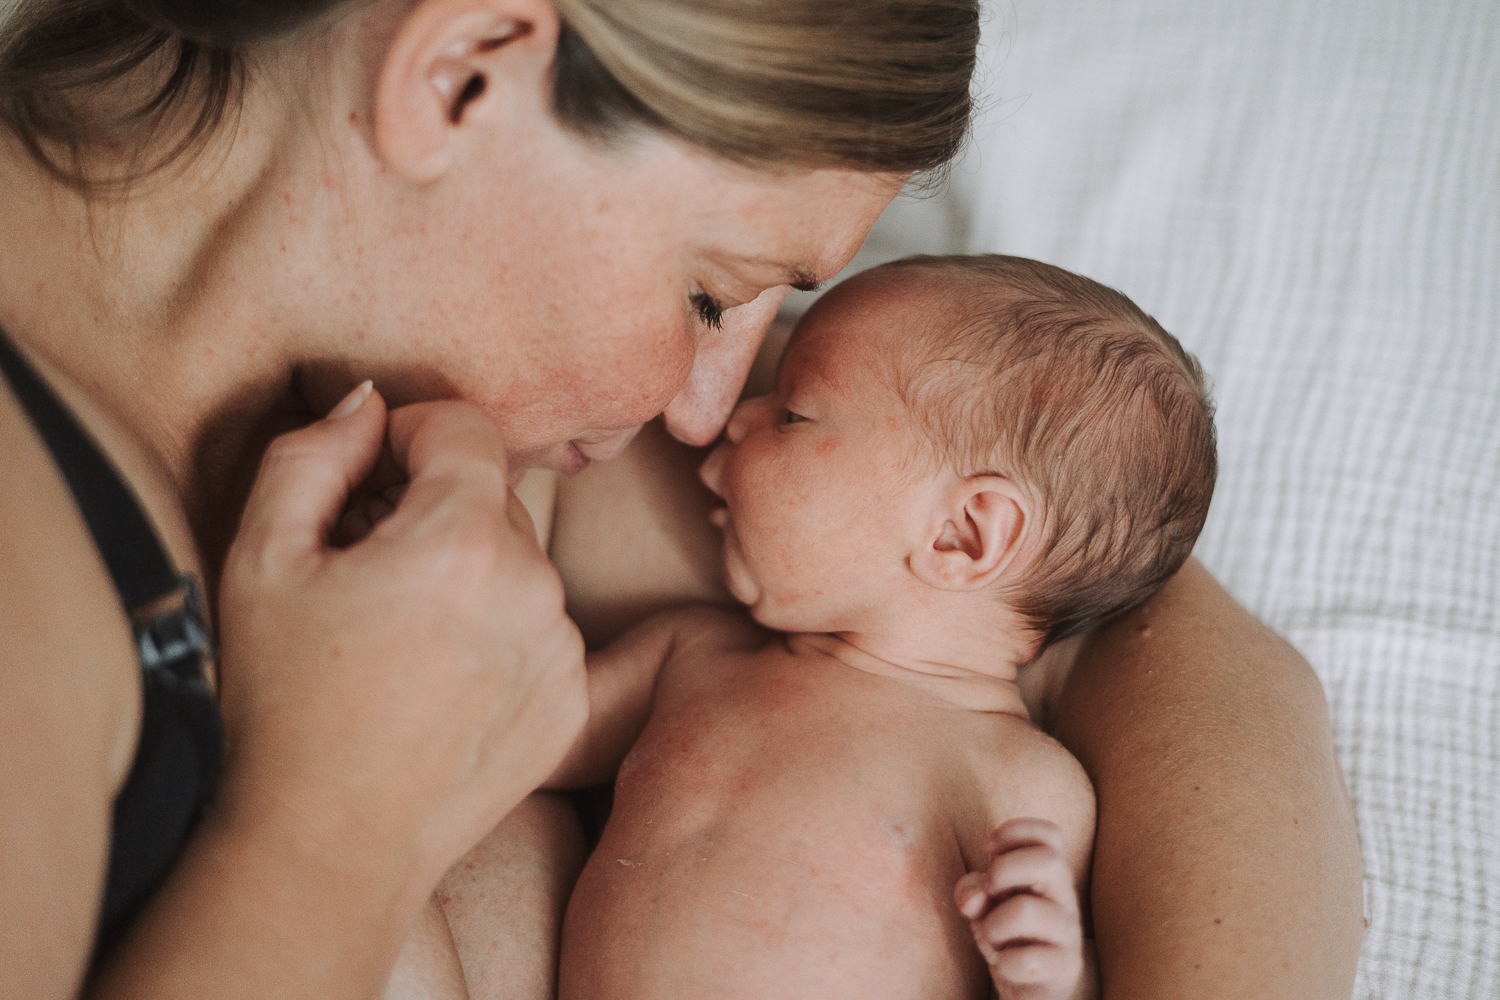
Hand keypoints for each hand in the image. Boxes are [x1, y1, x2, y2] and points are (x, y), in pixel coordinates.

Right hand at [216, 385, 587, 904]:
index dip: (406, 434)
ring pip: (518, 565)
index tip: (367, 477)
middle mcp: (537, 587)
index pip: (464, 425)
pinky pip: (540, 629)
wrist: (329, 845)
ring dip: (468, 573)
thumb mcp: (262, 559)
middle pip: (492, 495)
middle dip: (431, 508)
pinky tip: (437, 681)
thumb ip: (312, 455)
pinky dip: (498, 634)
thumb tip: (367, 407)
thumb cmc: (282, 704)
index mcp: (466, 540)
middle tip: (366, 565)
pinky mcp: (572, 701)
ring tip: (399, 635)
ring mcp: (563, 649)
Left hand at [955, 818, 1085, 999]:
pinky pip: (1026, 960)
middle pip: (1048, 860)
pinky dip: (1004, 963)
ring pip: (1025, 911)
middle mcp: (1065, 898)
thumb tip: (973, 900)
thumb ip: (972, 891)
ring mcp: (1068, 934)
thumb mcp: (983, 904)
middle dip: (1003, 869)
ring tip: (992, 937)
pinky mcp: (1064, 968)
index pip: (1050, 835)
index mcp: (1049, 874)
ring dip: (992, 925)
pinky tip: (1006, 965)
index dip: (1015, 831)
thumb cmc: (1006, 933)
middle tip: (989, 890)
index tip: (989, 848)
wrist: (1031, 987)